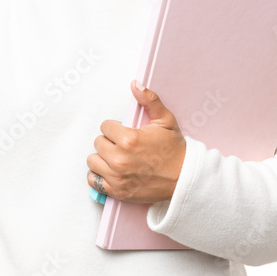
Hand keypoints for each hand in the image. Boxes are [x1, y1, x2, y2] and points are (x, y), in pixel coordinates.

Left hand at [87, 80, 186, 202]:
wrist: (183, 179)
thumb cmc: (175, 150)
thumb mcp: (165, 121)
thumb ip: (149, 100)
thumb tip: (135, 84)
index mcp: (129, 140)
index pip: (105, 127)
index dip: (114, 128)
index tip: (123, 132)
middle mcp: (119, 159)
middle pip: (98, 143)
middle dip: (109, 141)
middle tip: (122, 145)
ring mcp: (117, 177)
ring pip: (93, 161)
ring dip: (102, 158)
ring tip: (116, 157)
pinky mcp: (117, 191)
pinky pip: (93, 181)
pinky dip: (99, 176)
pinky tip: (110, 171)